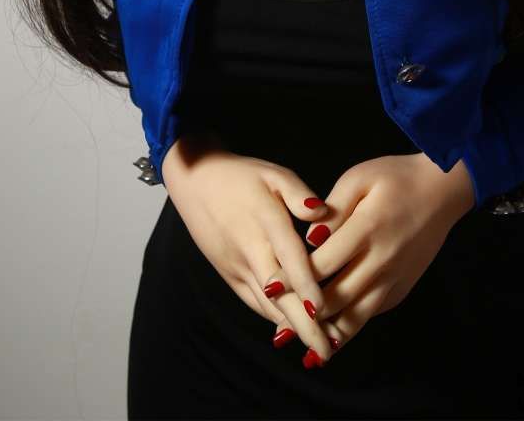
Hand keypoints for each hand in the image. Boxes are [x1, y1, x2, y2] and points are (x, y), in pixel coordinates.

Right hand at [161, 132, 337, 363]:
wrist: (195, 182)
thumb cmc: (241, 176)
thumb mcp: (273, 173)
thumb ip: (299, 193)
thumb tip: (323, 213)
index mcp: (264, 221)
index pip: (288, 258)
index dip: (304, 286)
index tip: (322, 311)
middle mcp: (249, 250)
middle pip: (279, 293)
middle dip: (303, 324)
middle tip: (328, 350)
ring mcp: (237, 266)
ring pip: (266, 304)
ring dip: (292, 327)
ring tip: (319, 347)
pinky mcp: (229, 274)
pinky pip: (254, 301)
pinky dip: (273, 318)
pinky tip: (293, 331)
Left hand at [268, 153, 475, 356]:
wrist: (442, 190)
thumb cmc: (395, 178)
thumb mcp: (359, 178)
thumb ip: (332, 209)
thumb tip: (310, 240)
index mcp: (367, 228)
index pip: (323, 263)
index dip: (294, 277)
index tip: (270, 287)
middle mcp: (382, 259)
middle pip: (336, 297)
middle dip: (305, 315)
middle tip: (278, 330)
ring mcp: (395, 278)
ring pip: (357, 316)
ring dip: (328, 334)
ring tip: (303, 348)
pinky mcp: (402, 288)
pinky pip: (372, 313)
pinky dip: (351, 327)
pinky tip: (331, 336)